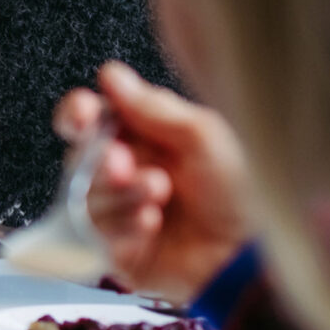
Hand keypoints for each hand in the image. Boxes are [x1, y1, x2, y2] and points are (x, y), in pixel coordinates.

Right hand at [54, 61, 252, 304]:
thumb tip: (112, 76)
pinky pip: (95, 235)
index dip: (78, 113)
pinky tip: (150, 224)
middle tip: (125, 166)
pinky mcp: (117, 251)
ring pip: (86, 197)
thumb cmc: (241, 193)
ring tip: (159, 198)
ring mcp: (119, 213)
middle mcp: (127, 173)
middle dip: (104, 160)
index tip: (85, 115)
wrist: (250, 253)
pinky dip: (122, 226)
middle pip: (82, 158)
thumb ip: (153, 107)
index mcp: (144, 138)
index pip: (93, 118)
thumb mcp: (203, 137)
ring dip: (121, 194)